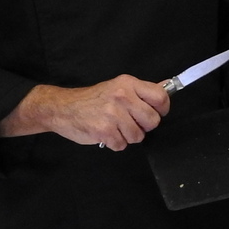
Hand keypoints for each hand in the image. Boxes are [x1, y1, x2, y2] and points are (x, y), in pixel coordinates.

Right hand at [0, 76, 169, 149]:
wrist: (62, 108)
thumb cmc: (91, 100)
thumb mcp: (116, 87)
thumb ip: (140, 91)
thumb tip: (166, 87)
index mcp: (128, 84)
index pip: (161, 97)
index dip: (161, 109)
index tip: (154, 113)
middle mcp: (122, 96)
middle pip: (153, 121)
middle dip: (143, 126)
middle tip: (129, 122)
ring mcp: (113, 114)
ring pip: (138, 136)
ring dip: (127, 136)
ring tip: (114, 127)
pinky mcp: (104, 130)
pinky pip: (122, 145)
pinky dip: (115, 143)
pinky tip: (105, 133)